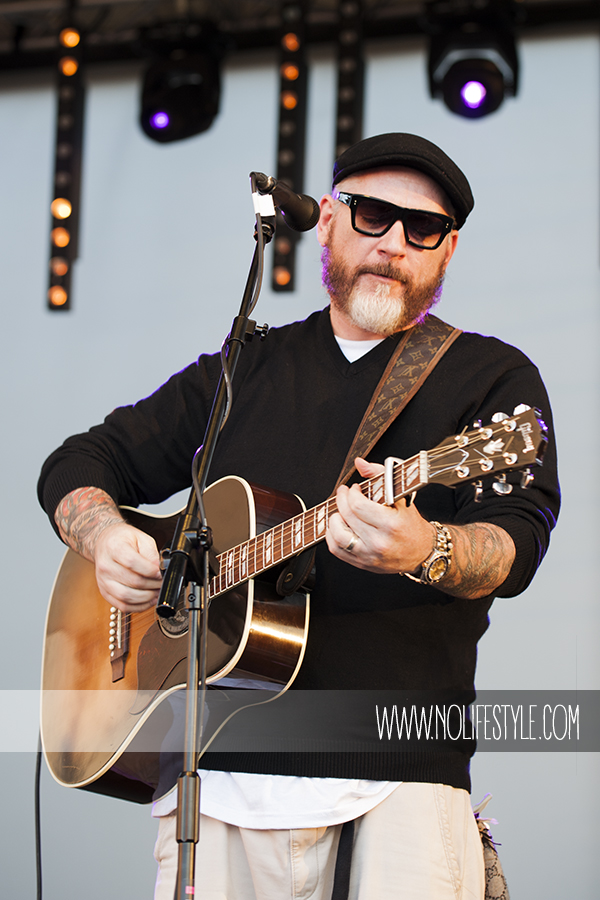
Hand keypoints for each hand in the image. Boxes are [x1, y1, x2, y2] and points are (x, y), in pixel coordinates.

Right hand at [93, 521, 161, 611]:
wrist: (105, 543)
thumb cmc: (123, 540)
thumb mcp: (142, 539)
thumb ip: (151, 554)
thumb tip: (161, 570)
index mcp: (114, 548)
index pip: (132, 563)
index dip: (150, 571)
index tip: (161, 573)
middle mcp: (105, 566)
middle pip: (132, 582)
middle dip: (153, 585)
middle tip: (162, 583)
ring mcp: (103, 581)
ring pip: (127, 597)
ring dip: (147, 598)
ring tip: (157, 592)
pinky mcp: (105, 593)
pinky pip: (122, 606)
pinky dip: (138, 606)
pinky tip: (148, 600)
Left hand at [326, 458, 434, 573]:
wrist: (421, 552)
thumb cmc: (411, 524)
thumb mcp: (402, 497)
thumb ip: (380, 475)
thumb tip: (360, 463)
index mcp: (391, 525)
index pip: (358, 506)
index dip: (351, 493)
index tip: (354, 489)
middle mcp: (379, 542)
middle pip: (347, 517)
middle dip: (341, 500)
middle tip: (344, 494)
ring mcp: (369, 555)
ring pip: (338, 536)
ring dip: (334, 519)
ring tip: (340, 511)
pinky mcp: (362, 564)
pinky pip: (337, 550)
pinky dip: (332, 536)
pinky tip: (338, 526)